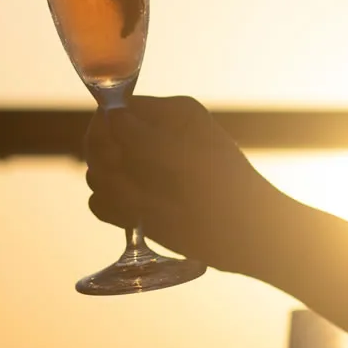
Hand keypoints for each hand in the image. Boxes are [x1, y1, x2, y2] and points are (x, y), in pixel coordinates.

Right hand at [82, 95, 299, 275]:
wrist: (249, 236)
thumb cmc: (228, 191)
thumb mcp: (189, 160)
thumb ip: (146, 138)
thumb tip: (110, 115)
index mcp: (170, 116)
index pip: (115, 110)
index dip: (105, 131)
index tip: (112, 153)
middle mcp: (151, 140)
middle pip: (99, 143)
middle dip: (110, 165)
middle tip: (139, 183)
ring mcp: (141, 173)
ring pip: (98, 175)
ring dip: (116, 192)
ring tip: (150, 204)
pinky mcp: (134, 204)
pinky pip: (101, 203)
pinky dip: (115, 212)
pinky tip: (141, 219)